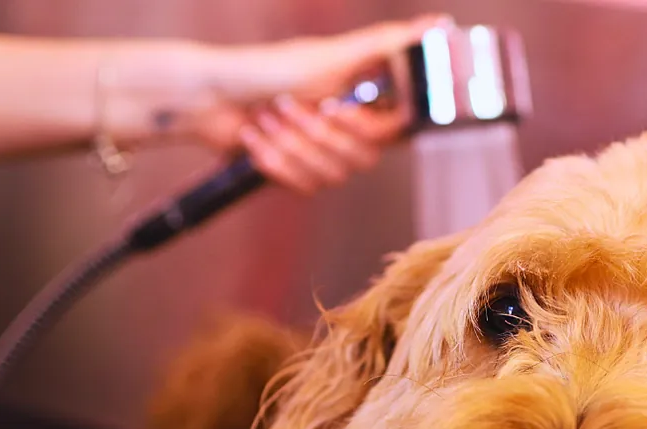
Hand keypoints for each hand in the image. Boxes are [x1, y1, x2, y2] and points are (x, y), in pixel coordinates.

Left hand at [195, 14, 453, 193]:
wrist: (207, 97)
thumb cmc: (266, 68)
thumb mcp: (331, 55)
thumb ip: (388, 45)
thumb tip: (439, 24)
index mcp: (363, 97)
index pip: (395, 130)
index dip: (367, 127)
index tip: (338, 109)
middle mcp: (348, 126)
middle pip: (362, 159)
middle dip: (316, 135)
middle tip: (288, 104)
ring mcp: (322, 152)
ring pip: (332, 176)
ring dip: (291, 146)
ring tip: (266, 116)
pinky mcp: (298, 173)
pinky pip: (304, 187)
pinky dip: (274, 162)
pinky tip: (254, 138)